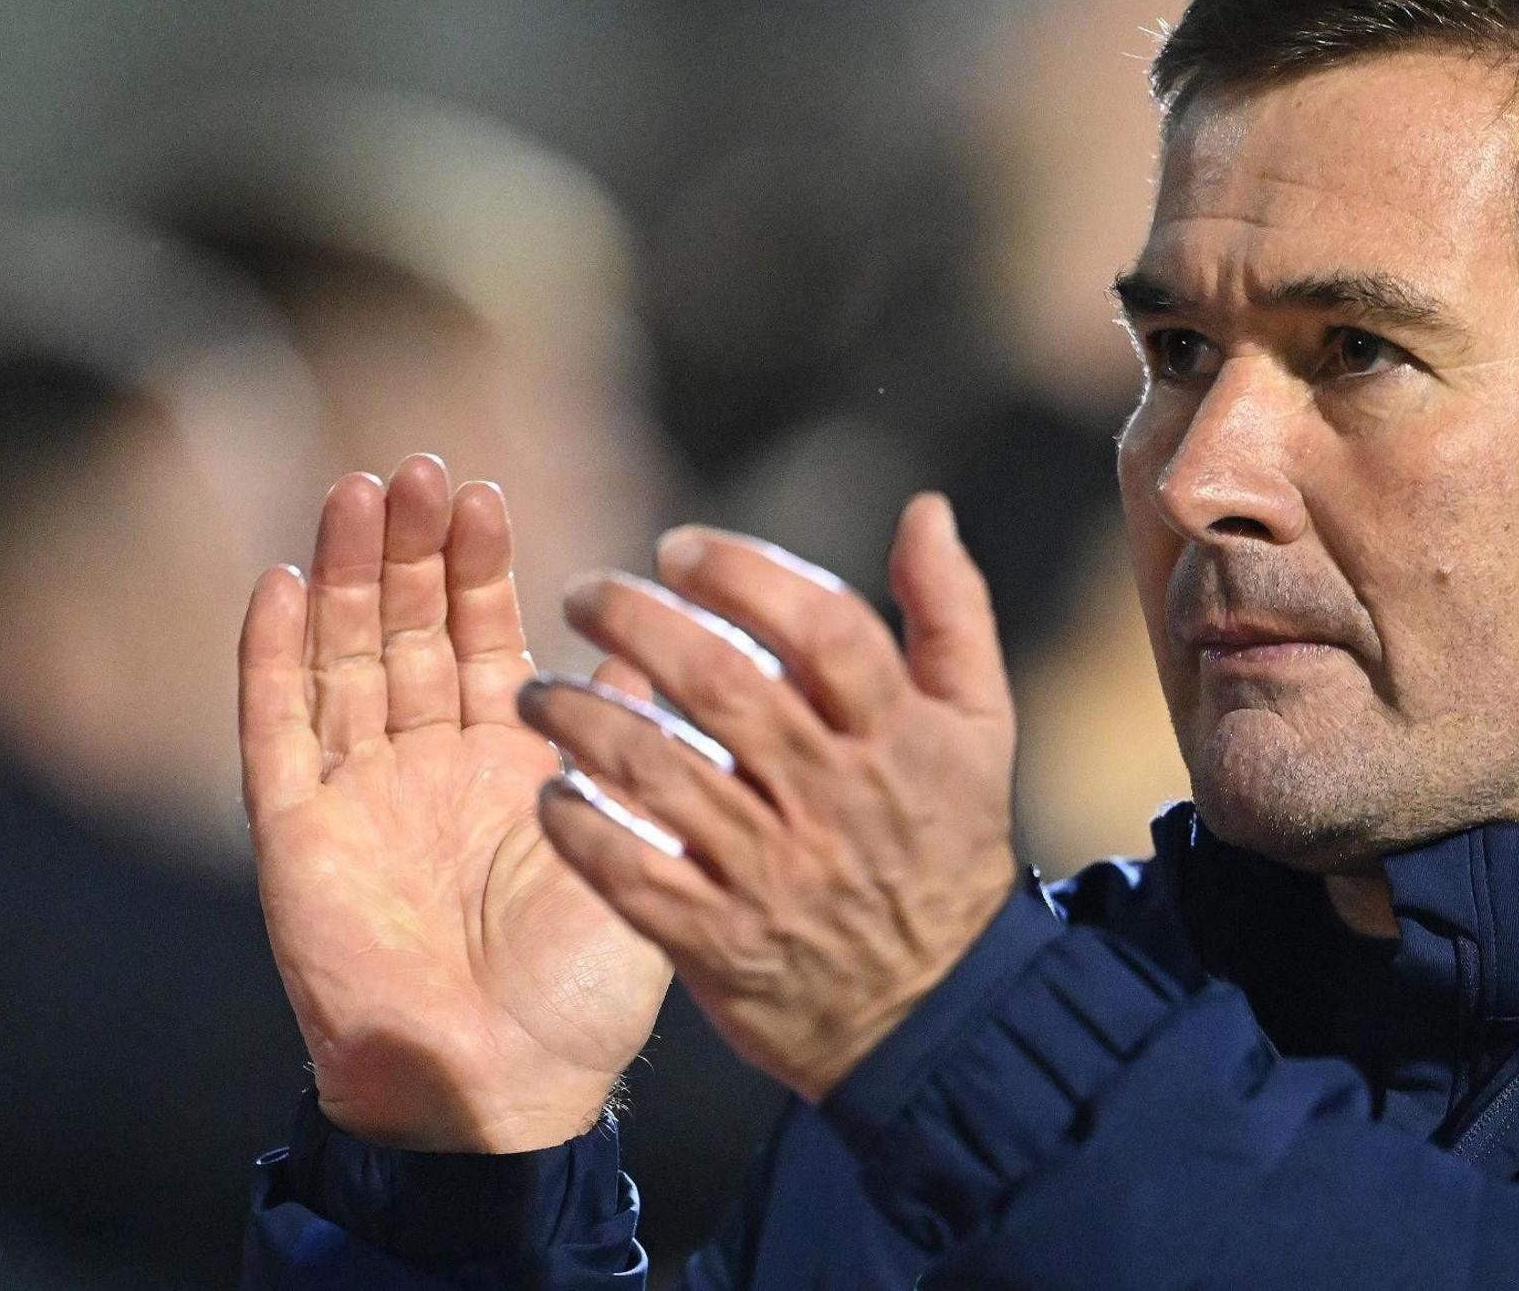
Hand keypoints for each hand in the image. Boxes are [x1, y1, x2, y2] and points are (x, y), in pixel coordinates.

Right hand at [240, 455, 672, 1150]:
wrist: (513, 1082)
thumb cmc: (586, 981)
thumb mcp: (638, 831)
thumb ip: (640, 734)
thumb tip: (676, 636)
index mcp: (508, 761)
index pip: (483, 637)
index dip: (477, 566)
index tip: (482, 491)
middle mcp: (427, 764)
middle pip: (404, 630)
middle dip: (407, 549)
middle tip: (417, 468)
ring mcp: (358, 793)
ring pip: (339, 659)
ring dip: (339, 576)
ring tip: (354, 490)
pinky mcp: (297, 832)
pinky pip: (275, 731)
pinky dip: (269, 658)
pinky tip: (272, 582)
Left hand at [518, 493, 1018, 1101]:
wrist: (936, 1010)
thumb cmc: (946, 843)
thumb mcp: (980, 725)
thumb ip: (951, 612)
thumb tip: (926, 508)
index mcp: (901, 736)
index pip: (824, 629)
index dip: (745, 574)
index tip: (679, 547)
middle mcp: (837, 798)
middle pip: (726, 688)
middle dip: (642, 624)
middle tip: (585, 592)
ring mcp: (777, 874)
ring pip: (663, 775)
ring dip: (585, 720)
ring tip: (538, 690)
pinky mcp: (723, 942)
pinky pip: (632, 874)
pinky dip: (582, 827)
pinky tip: (552, 790)